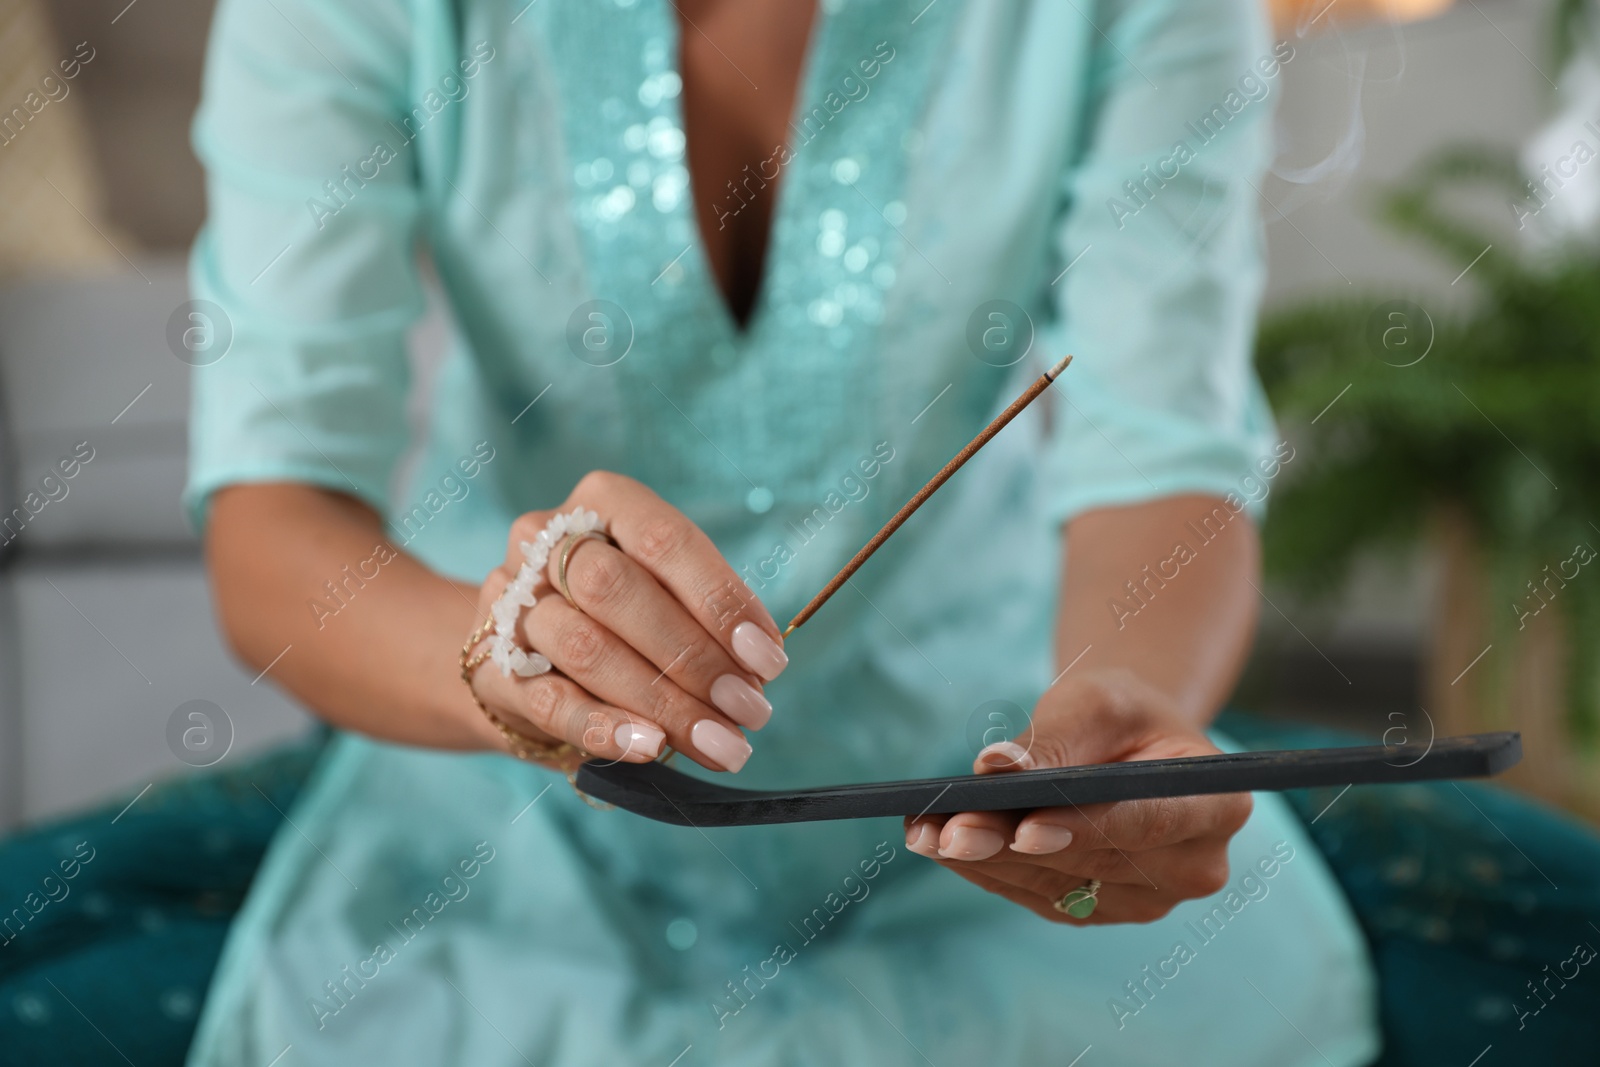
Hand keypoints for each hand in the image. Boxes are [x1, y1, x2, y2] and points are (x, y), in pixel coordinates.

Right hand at [468, 471, 787, 772]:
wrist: (517, 652)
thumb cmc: (615, 614)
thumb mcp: (661, 589)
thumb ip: (704, 615)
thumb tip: (759, 667)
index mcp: (602, 502)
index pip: (664, 539)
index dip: (720, 601)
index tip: (768, 659)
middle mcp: (546, 540)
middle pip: (617, 590)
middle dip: (694, 656)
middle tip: (748, 709)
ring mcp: (511, 602)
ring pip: (586, 648)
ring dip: (664, 702)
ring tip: (719, 743)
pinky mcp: (490, 669)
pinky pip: (550, 700)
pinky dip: (605, 727)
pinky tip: (651, 749)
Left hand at [903, 668, 1251, 924]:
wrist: (1126, 743)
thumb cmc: (1121, 712)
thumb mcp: (1097, 701)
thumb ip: (1053, 738)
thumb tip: (995, 767)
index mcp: (1217, 805)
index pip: (1147, 822)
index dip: (1084, 828)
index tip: (1023, 829)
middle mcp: (1195, 867)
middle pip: (1090, 858)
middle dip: (1010, 842)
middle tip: (944, 828)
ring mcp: (1148, 900)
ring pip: (1053, 884)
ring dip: (983, 859)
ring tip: (923, 830)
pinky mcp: (1100, 911)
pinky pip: (1036, 896)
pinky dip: (984, 869)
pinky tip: (936, 843)